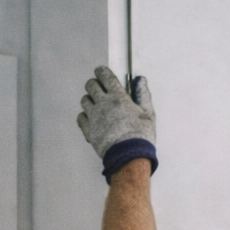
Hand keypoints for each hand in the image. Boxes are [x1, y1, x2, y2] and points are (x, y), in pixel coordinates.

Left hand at [77, 66, 157, 182]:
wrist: (129, 157)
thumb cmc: (141, 137)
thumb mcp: (148, 114)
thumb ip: (143, 95)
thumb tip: (140, 81)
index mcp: (118, 97)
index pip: (105, 76)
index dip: (102, 72)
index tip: (102, 72)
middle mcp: (103, 104)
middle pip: (91, 85)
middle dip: (94, 84)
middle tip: (99, 89)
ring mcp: (94, 116)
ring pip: (84, 100)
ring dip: (90, 100)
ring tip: (98, 106)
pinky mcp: (88, 129)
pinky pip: (81, 117)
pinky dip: (85, 116)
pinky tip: (92, 120)